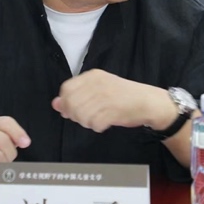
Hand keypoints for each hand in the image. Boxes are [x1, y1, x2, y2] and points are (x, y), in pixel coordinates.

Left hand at [51, 69, 177, 132]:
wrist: (148, 102)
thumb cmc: (122, 96)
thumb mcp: (98, 90)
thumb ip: (77, 96)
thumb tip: (55, 104)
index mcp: (92, 76)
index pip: (66, 89)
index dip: (65, 102)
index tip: (73, 109)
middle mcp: (97, 84)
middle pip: (71, 103)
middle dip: (75, 115)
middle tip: (86, 118)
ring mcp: (106, 96)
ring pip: (81, 115)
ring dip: (87, 122)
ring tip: (97, 120)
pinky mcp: (113, 110)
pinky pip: (95, 124)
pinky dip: (98, 127)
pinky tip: (105, 124)